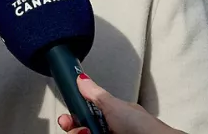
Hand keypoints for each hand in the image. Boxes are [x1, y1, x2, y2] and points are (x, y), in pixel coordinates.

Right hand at [57, 74, 186, 133]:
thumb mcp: (115, 107)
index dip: (73, 116)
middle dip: (74, 128)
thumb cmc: (141, 126)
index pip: (85, 114)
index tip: (66, 119)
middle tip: (79, 131)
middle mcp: (110, 129)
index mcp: (111, 115)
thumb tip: (81, 78)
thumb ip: (96, 94)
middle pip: (83, 128)